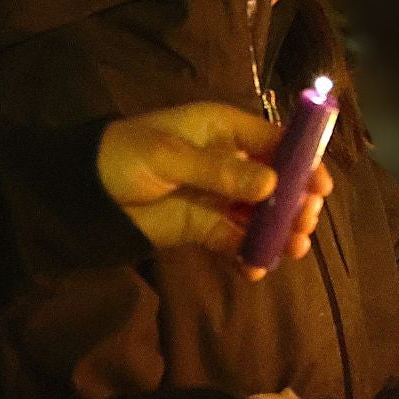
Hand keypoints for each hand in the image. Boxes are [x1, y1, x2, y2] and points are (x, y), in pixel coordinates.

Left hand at [98, 103, 333, 270]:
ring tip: (292, 248)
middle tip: (304, 222)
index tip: (319, 186)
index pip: (274, 141)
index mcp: (222, 130)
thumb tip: (270, 186)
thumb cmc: (122, 158)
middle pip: (276, 180)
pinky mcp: (204, 227)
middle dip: (295, 201)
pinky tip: (257, 268)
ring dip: (279, 230)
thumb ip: (217, 172)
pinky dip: (250, 254)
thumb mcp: (167, 157)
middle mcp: (228, 162)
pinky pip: (236, 240)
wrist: (79, 196)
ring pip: (261, 213)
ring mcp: (218, 197)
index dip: (300, 160)